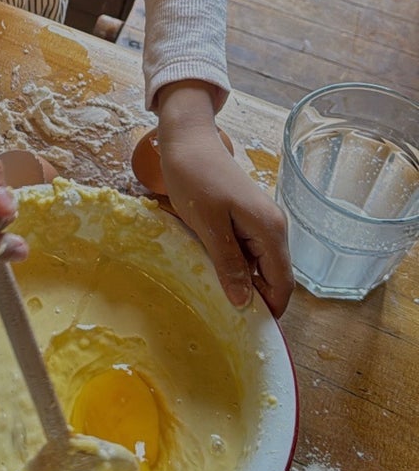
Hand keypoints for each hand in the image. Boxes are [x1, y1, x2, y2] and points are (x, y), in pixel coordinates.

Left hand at [155, 81, 293, 316]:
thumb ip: (228, 263)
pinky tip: (213, 273)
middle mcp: (273, 228)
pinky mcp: (247, 220)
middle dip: (256, 300)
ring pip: (260, 267)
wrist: (187, 140)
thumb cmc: (194, 176)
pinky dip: (235, 267)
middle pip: (274, 278)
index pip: (283, 283)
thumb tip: (244, 302)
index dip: (270, 310)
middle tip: (225, 319)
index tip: (247, 330)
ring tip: (216, 299)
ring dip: (243, 284)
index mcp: (269, 230)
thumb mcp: (208, 224)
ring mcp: (261, 223)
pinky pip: (248, 253)